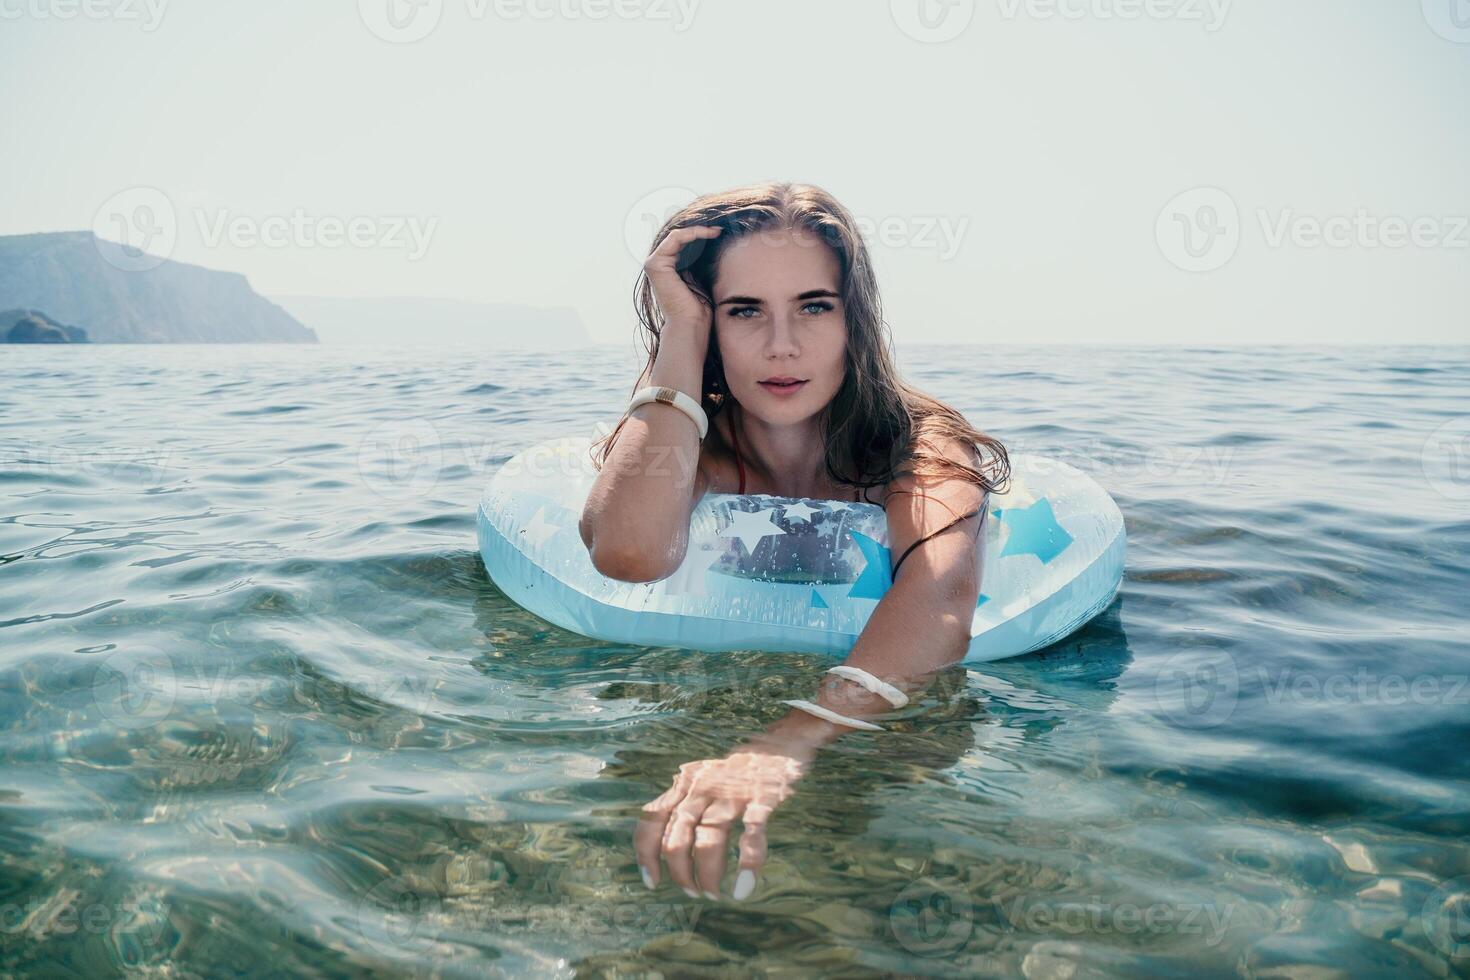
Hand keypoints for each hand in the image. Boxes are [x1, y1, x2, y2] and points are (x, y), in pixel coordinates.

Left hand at [634, 740, 808, 901]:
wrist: (778, 744)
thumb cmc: (735, 771)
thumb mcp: (700, 779)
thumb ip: (681, 804)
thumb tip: (659, 845)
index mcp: (684, 786)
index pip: (652, 821)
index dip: (646, 855)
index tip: (652, 882)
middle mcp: (701, 789)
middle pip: (677, 839)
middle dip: (681, 873)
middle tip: (693, 892)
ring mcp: (731, 794)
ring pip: (708, 841)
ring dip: (708, 875)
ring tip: (714, 894)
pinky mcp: (761, 800)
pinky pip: (751, 836)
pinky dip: (748, 865)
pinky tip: (744, 887)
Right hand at [644, 224, 722, 334]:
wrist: (692, 324)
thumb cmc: (699, 307)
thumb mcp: (700, 277)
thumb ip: (699, 260)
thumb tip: (713, 240)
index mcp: (667, 267)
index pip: (683, 242)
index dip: (701, 234)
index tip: (720, 232)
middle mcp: (658, 264)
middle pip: (680, 237)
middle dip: (701, 230)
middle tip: (721, 227)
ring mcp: (654, 264)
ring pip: (678, 234)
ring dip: (699, 230)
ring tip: (717, 230)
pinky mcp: (656, 264)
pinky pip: (675, 238)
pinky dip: (693, 233)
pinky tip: (708, 233)